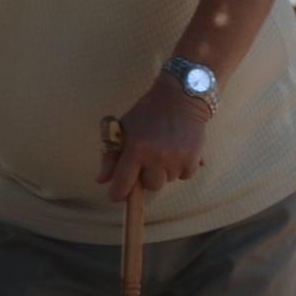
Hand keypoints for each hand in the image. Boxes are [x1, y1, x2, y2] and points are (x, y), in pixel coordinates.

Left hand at [101, 85, 208, 204]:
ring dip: (166, 172)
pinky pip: (185, 175)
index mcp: (135, 149)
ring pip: (169, 180)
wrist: (181, 98)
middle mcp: (156, 157)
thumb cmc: (147, 113)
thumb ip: (111, 156)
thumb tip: (101, 180)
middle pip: (151, 186)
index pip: (124, 183)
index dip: (119, 193)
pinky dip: (182, 168)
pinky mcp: (194, 157)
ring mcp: (176, 158)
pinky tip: (179, 154)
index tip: (118, 196)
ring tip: (166, 153)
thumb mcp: (123, 129)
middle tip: (149, 163)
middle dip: (148, 177)